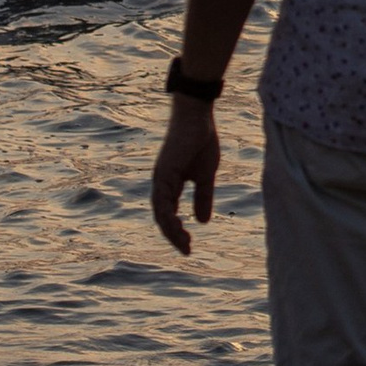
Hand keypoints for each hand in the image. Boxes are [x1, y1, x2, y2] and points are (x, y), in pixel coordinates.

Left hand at [150, 99, 220, 255]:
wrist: (197, 116)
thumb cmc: (201, 140)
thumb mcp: (205, 175)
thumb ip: (203, 196)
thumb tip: (203, 221)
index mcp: (170, 184)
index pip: (169, 214)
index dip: (177, 231)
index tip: (189, 246)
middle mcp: (161, 184)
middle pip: (162, 217)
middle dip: (173, 235)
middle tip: (186, 250)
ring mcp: (160, 178)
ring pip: (160, 212)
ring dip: (170, 230)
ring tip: (184, 243)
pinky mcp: (164, 172)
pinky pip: (162, 200)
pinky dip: (168, 216)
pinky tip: (178, 226)